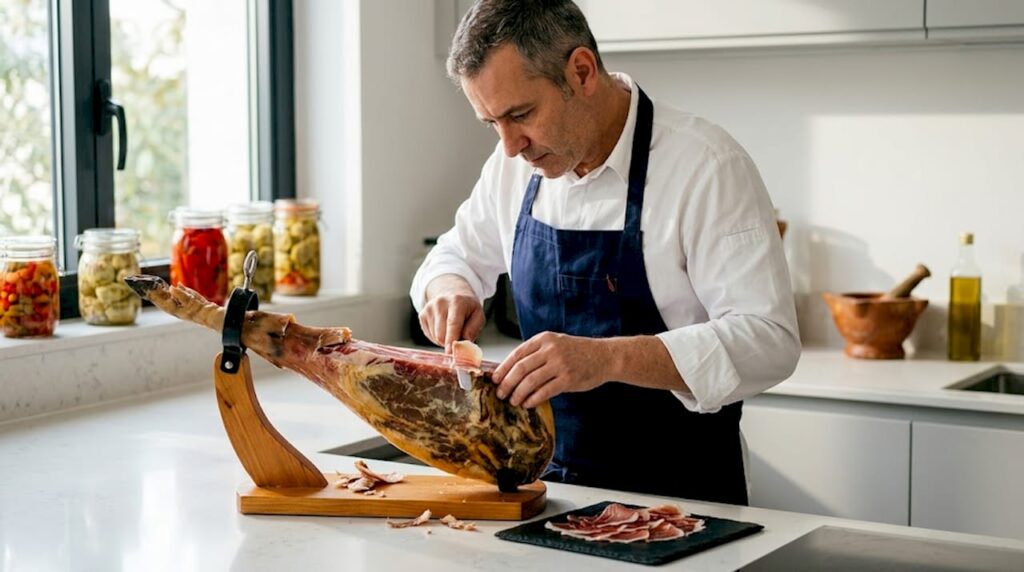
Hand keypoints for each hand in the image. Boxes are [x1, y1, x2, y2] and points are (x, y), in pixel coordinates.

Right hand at [419, 274, 485, 351]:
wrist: (453, 294)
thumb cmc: (467, 308)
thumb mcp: (478, 315)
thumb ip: (473, 329)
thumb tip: (463, 343)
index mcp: (456, 301)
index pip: (453, 323)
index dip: (451, 340)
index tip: (450, 352)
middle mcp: (440, 303)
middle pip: (441, 334)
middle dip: (450, 342)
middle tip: (459, 338)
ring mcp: (429, 308)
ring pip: (435, 337)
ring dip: (444, 340)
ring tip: (452, 330)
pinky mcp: (422, 315)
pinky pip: (430, 335)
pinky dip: (437, 337)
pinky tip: (443, 328)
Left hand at [492, 332, 610, 408]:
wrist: (604, 356)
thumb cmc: (576, 352)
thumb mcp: (555, 344)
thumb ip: (536, 353)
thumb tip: (510, 371)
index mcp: (544, 339)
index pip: (517, 354)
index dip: (503, 368)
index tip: (494, 379)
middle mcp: (551, 350)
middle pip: (520, 368)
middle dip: (507, 383)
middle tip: (500, 394)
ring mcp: (560, 364)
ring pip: (530, 381)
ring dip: (518, 393)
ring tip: (513, 401)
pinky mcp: (569, 379)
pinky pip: (545, 391)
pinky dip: (533, 399)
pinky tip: (528, 404)